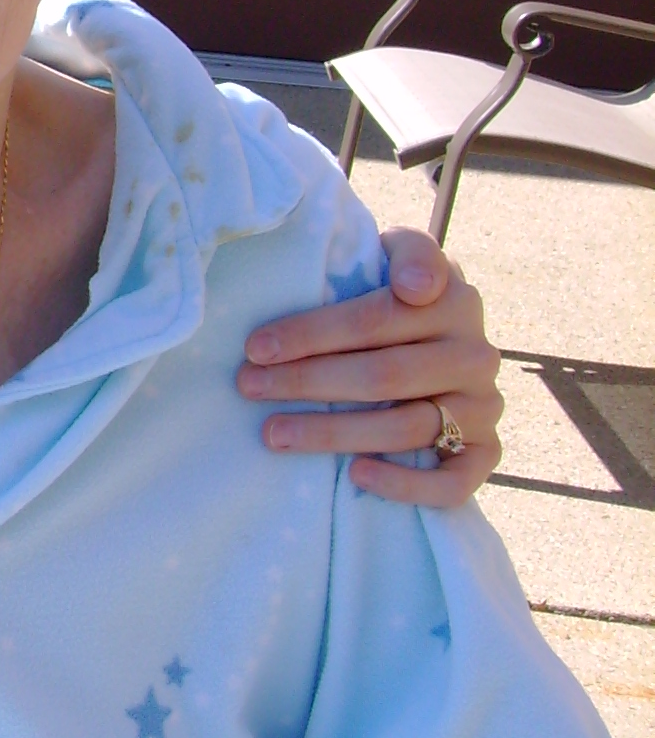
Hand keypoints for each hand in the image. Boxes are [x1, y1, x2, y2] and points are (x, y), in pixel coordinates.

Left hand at [236, 230, 502, 504]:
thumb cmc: (399, 297)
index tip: (256, 347)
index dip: (312, 333)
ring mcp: (484, 407)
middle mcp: (476, 354)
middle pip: (384, 375)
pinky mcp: (487, 452)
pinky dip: (404, 483)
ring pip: (406, 427)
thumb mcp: (399, 257)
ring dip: (333, 434)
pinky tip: (355, 474)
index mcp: (455, 299)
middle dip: (306, 382)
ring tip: (274, 433)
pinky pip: (453, 482)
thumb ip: (408, 254)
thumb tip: (415, 288)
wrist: (445, 343)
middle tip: (249, 387)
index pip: (376, 317)